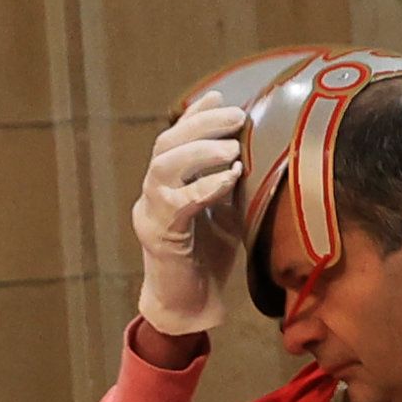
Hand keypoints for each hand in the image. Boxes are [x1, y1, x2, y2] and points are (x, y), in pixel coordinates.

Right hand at [132, 86, 247, 338]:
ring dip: (198, 151)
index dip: (195, 114)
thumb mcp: (225, 209)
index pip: (174, 138)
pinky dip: (205, 187)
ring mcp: (151, 214)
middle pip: (165, 145)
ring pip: (163, 167)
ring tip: (231, 147)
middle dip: (200, 124)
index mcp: (166, 184)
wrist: (189, 305)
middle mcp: (153, 193)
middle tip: (235, 116)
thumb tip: (250, 146)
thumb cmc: (208, 257)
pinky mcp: (160, 237)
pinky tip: (229, 178)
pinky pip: (177, 204)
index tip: (221, 96)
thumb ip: (229, 180)